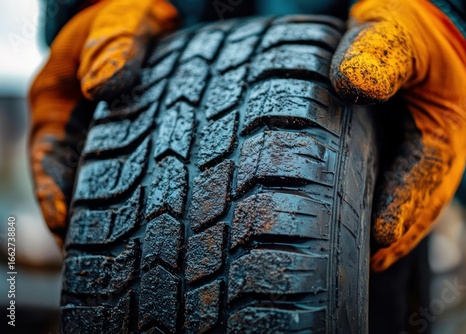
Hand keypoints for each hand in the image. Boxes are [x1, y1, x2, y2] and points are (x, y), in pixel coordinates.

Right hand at [29, 0, 177, 244]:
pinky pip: (144, 172)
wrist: (154, 18)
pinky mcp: (143, 140)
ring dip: (118, 215)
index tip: (63, 226)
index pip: (47, 157)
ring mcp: (112, 137)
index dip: (52, 192)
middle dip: (84, 218)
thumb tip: (104, 86)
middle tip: (97, 257)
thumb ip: (113, 45)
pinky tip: (167, 219)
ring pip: (111, 183)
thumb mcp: (116, 20)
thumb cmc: (125, 14)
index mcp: (58, 105)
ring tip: (133, 252)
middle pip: (76, 180)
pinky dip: (150, 195)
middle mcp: (82, 128)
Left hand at [330, 0, 465, 270]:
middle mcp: (436, 147)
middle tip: (370, 263)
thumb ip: (379, 55)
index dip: (405, 206)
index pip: (425, 175)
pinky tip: (363, 231)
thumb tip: (354, 84)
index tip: (382, 237)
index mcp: (444, 126)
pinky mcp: (401, 153)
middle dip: (400, 234)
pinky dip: (383, 212)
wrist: (407, 30)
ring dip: (394, 232)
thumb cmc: (402, 30)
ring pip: (412, 202)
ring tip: (368, 260)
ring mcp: (420, 154)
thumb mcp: (393, 32)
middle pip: (423, 200)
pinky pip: (397, 189)